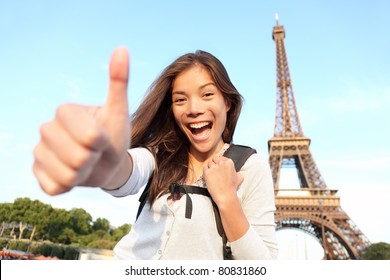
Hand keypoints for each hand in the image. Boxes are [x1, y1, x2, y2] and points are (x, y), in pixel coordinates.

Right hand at [33, 47, 130, 194]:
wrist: (106, 162)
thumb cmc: (114, 135)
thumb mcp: (118, 110)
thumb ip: (118, 81)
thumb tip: (122, 48)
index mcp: (65, 111)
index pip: (89, 137)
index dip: (102, 142)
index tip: (103, 138)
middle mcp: (46, 129)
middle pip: (77, 158)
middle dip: (94, 159)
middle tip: (95, 153)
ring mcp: (39, 153)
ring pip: (67, 176)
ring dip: (85, 175)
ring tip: (87, 164)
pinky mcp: (38, 174)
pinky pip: (55, 188)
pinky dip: (71, 187)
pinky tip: (74, 175)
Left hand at [203, 156, 243, 206]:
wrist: (226, 196)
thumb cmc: (232, 188)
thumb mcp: (239, 178)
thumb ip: (237, 172)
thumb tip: (236, 172)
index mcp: (229, 162)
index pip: (222, 157)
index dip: (220, 162)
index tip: (220, 167)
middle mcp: (221, 163)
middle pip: (215, 158)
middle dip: (215, 163)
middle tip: (215, 170)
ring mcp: (213, 168)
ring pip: (209, 163)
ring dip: (210, 168)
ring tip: (213, 175)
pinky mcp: (207, 172)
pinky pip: (204, 168)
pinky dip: (206, 172)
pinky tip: (209, 177)